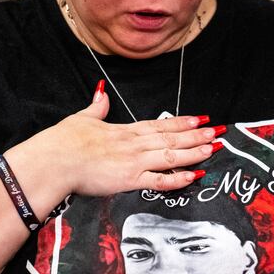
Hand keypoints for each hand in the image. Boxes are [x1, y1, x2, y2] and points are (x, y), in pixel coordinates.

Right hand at [22, 83, 221, 197]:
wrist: (54, 160)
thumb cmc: (63, 142)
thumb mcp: (82, 119)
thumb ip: (96, 107)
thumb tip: (101, 92)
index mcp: (124, 131)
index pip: (159, 124)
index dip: (182, 122)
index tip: (199, 119)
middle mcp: (134, 145)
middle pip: (172, 139)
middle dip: (197, 136)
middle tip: (218, 132)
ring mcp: (133, 162)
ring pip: (171, 156)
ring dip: (194, 152)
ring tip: (214, 149)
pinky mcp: (129, 180)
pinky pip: (159, 180)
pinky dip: (178, 178)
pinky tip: (194, 175)